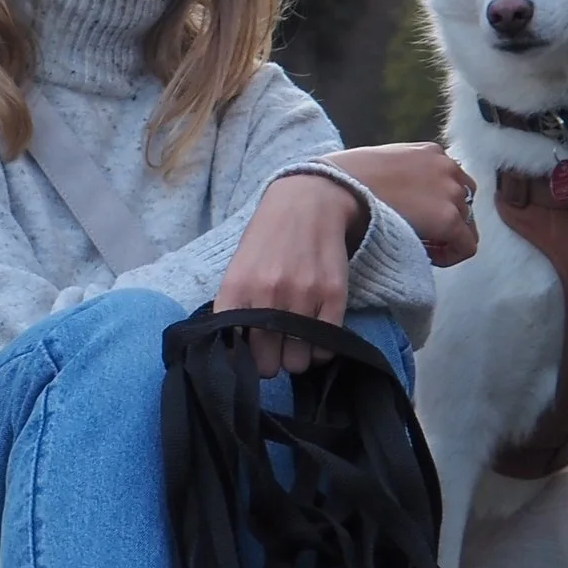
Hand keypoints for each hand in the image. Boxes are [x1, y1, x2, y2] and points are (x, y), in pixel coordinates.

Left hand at [218, 171, 355, 377]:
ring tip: (296, 340)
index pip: (235, 352)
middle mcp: (268, 295)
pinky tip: (314, 333)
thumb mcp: (237, 269)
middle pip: (268, 364)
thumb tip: (234, 354)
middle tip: (275, 348)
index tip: (250, 354)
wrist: (306, 203)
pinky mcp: (333, 296)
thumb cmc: (266, 240)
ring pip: (297, 361)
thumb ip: (234, 309)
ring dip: (296, 357)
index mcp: (237, 289)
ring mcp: (303, 296)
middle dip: (271, 362)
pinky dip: (319, 349)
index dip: (243, 360)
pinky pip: (325, 347)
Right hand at [322, 141, 479, 267]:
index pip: (450, 182)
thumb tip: (403, 196)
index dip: (436, 206)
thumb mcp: (381, 166)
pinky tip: (425, 256)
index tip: (415, 220)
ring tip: (419, 245)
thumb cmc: (345, 180)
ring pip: (467, 225)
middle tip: (419, 235)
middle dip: (446, 222)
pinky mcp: (448, 218)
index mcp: (430, 152)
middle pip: (464, 203)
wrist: (336, 190)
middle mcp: (447, 167)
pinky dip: (450, 255)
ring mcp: (451, 191)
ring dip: (447, 237)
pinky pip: (466, 246)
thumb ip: (402, 176)